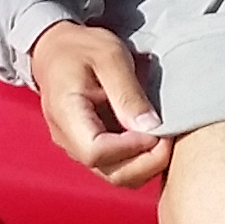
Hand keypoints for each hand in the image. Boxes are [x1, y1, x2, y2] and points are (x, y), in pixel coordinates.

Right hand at [31, 21, 173, 188]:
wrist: (56, 49)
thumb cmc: (80, 49)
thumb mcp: (109, 57)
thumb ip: (128, 93)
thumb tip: (150, 128)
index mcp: (66, 114)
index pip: (96, 152)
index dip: (131, 148)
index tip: (155, 130)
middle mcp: (68, 139)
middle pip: (110, 172)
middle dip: (146, 162)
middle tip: (169, 137)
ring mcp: (78, 147)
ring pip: (116, 175)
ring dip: (146, 164)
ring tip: (163, 136)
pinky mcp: (91, 148)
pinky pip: (117, 166)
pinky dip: (139, 159)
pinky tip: (152, 137)